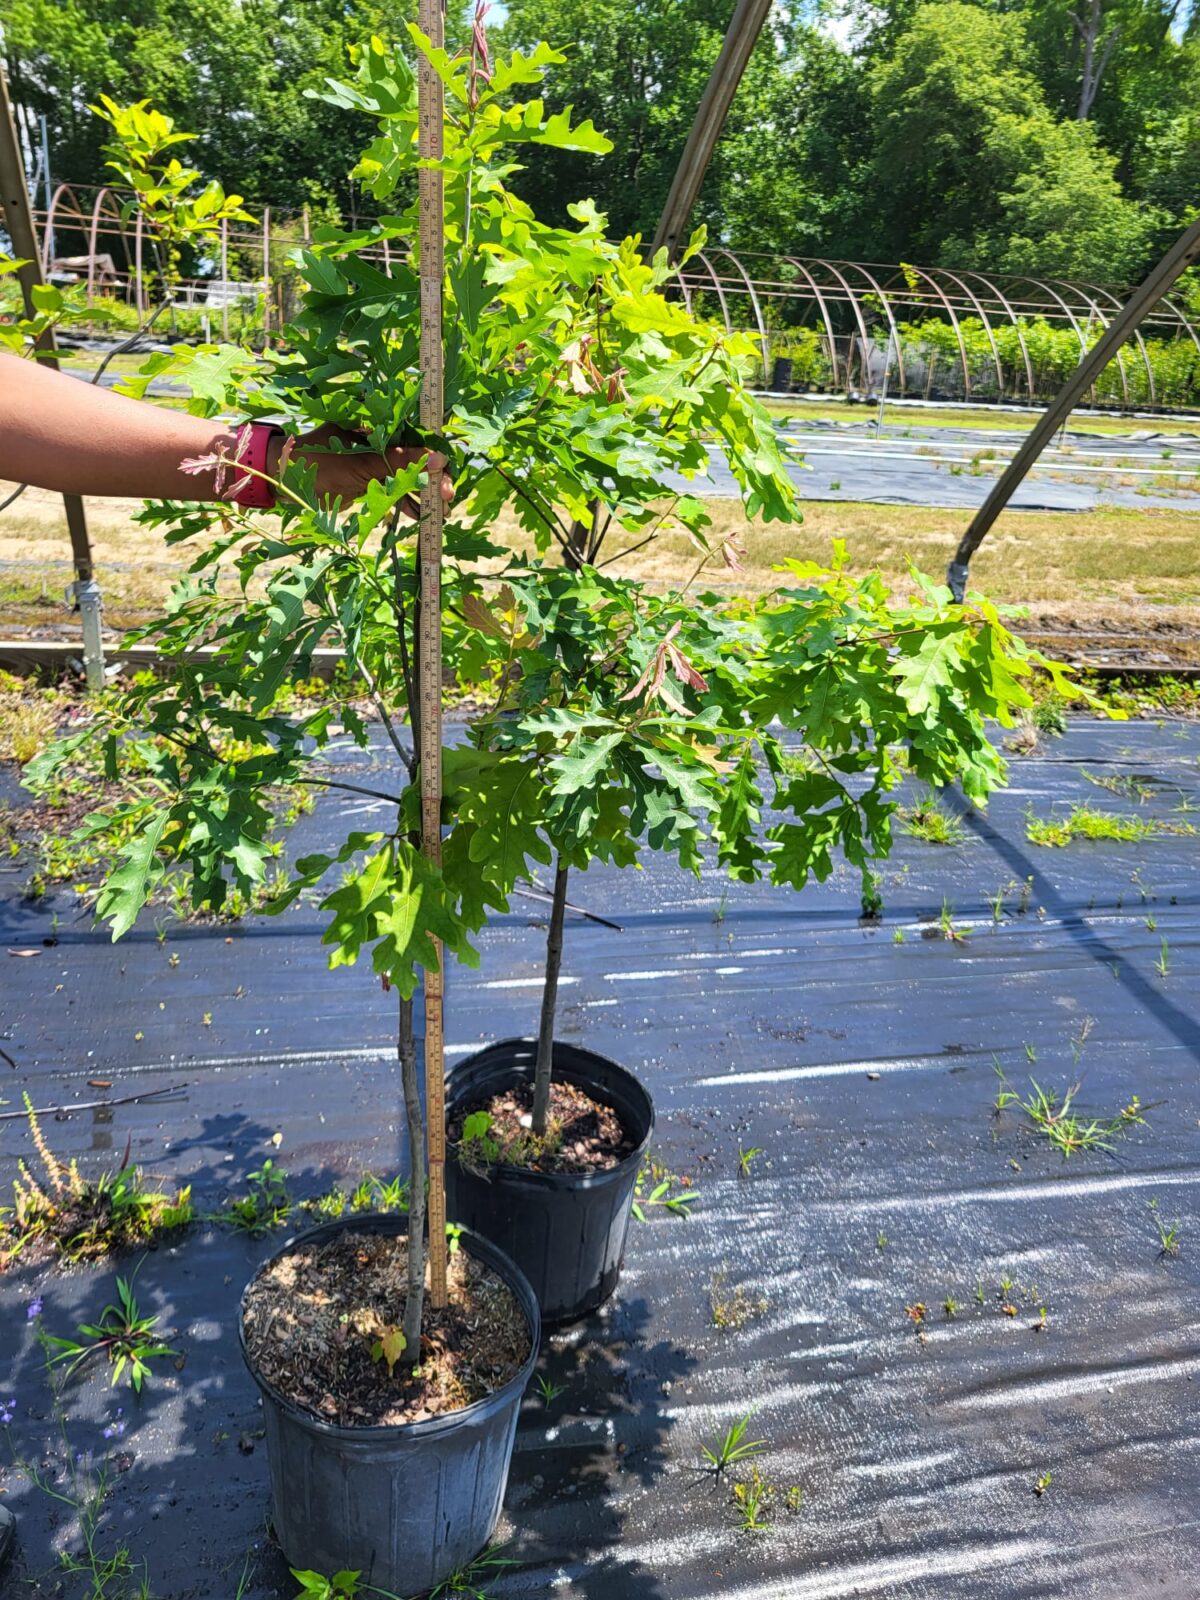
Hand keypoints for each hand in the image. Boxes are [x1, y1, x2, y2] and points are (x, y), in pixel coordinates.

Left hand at [267, 423, 453, 511]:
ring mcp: (373, 459)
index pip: (415, 435)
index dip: (434, 455)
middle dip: (433, 478)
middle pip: (415, 457)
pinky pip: (393, 489)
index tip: (448, 474)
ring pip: (406, 476)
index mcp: (375, 422)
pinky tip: (422, 516)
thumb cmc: (315, 463)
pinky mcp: (368, 479)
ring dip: (423, 493)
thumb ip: (399, 462)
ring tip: (442, 513)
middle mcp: (378, 437)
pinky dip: (406, 502)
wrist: (281, 481)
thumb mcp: (360, 464)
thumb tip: (439, 459)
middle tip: (448, 499)